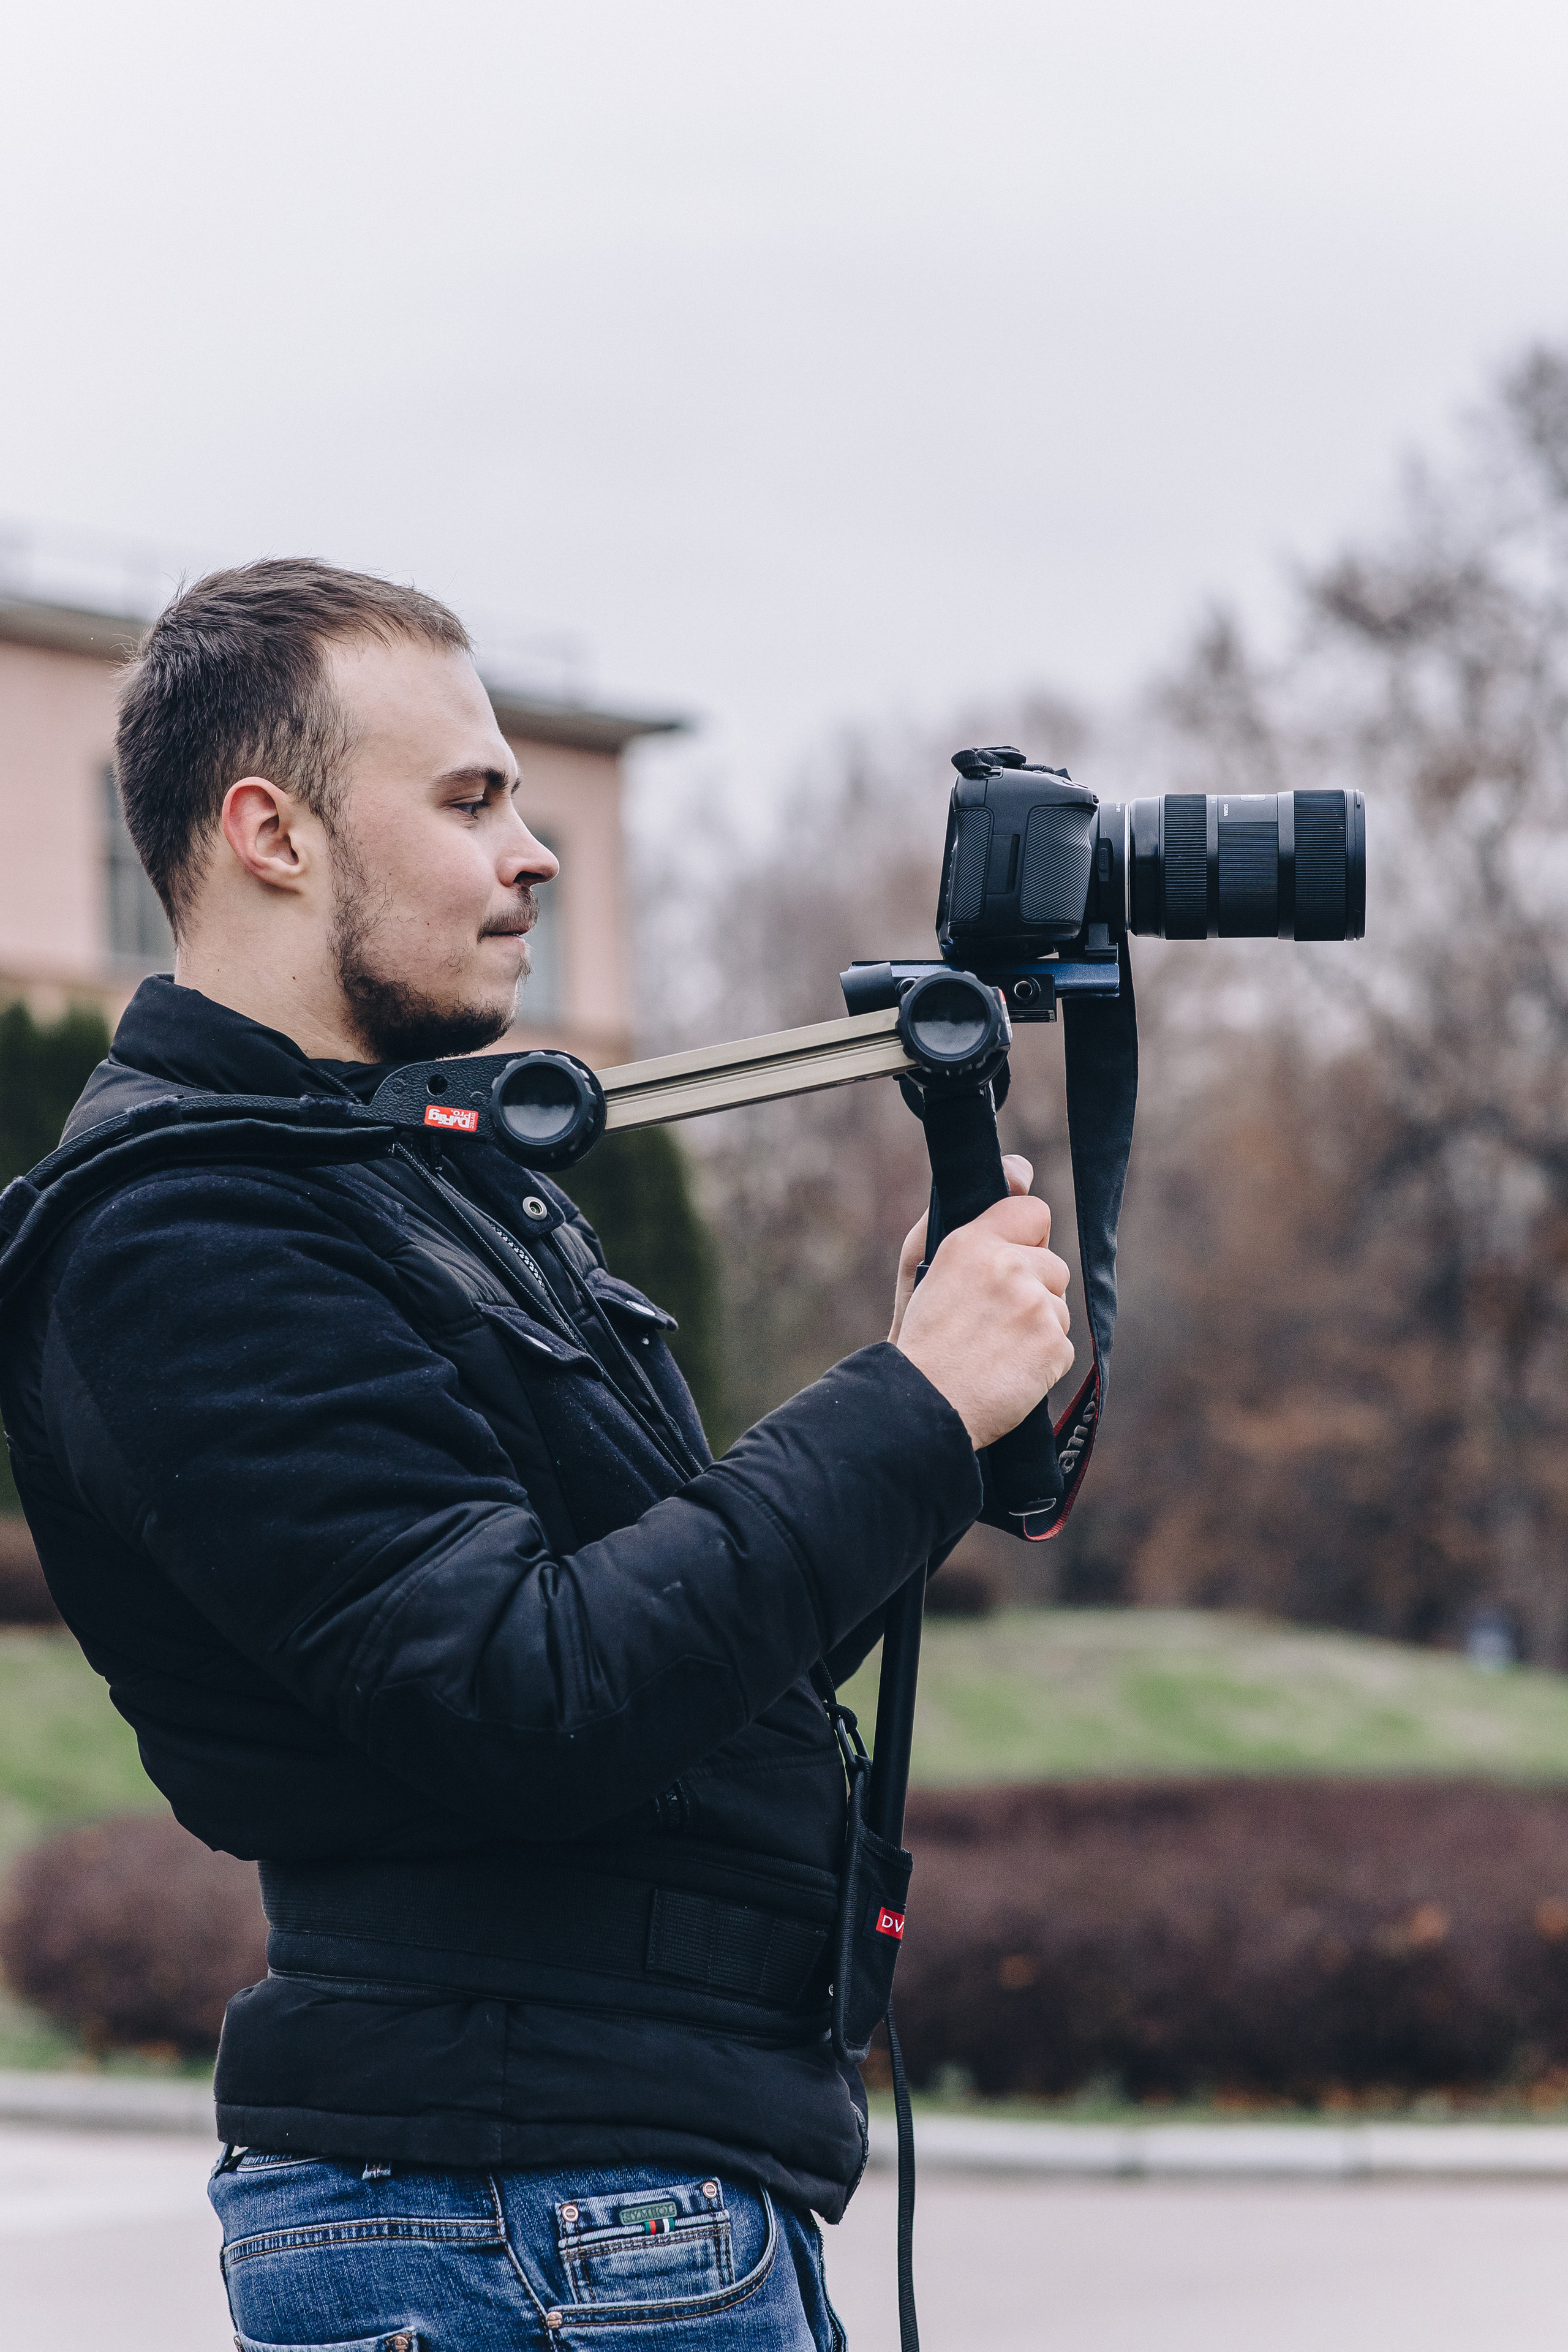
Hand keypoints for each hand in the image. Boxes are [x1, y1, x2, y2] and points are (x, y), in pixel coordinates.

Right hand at [894, 1190, 1073, 1449]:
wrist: (920, 1407)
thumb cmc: (918, 1338)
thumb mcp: (921, 1267)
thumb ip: (966, 1218)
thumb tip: (1019, 1172)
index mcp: (972, 1241)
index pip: (1033, 1210)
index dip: (1027, 1235)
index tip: (1014, 1255)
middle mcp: (1009, 1266)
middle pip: (1053, 1264)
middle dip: (1032, 1289)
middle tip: (991, 1320)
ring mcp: (1035, 1307)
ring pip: (1059, 1305)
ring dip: (1037, 1326)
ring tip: (995, 1349)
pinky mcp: (1053, 1346)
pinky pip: (1063, 1344)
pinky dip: (1041, 1361)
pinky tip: (1008, 1371)